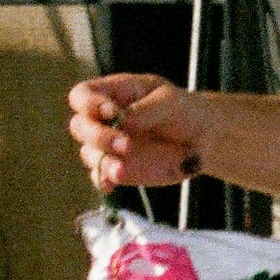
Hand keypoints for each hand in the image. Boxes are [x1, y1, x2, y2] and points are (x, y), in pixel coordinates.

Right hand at [66, 73, 210, 193]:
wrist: (199, 138)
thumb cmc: (181, 110)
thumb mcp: (170, 100)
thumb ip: (146, 108)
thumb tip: (122, 118)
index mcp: (112, 94)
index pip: (82, 95)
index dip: (89, 104)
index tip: (113, 113)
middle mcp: (103, 120)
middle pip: (80, 126)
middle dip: (98, 136)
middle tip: (125, 145)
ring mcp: (109, 146)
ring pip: (89, 153)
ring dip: (102, 161)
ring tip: (121, 169)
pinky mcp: (118, 167)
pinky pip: (101, 176)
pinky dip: (103, 180)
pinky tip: (111, 185)